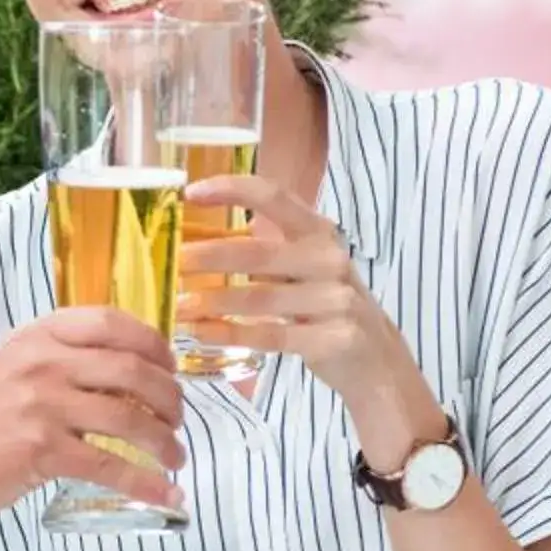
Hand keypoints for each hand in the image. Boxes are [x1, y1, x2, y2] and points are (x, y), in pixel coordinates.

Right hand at [0, 307, 184, 524]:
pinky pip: (111, 466)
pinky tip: (166, 493)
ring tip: (175, 457)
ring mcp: (43, 406)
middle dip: (170, 398)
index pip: (113, 323)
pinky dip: (147, 483)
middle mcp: (43, 362)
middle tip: (178, 420)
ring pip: (130, 419)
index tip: (171, 368)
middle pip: (133, 371)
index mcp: (38, 335)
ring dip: (165, 442)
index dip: (154, 345)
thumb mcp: (11, 366)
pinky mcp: (42, 451)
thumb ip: (60, 361)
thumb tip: (126, 376)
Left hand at [178, 180, 442, 459]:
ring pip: (260, 298)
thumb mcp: (306, 267)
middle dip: (210, 256)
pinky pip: (270, 335)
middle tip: (173, 261)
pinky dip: (230, 332)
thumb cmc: (329, 307)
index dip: (232, 189)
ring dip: (212, 302)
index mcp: (320, 233)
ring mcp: (336, 300)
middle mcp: (330, 260)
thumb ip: (268, 248)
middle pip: (259, 252)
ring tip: (176, 306)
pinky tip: (199, 331)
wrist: (377, 362)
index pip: (274, 196)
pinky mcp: (332, 339)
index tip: (191, 192)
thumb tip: (202, 236)